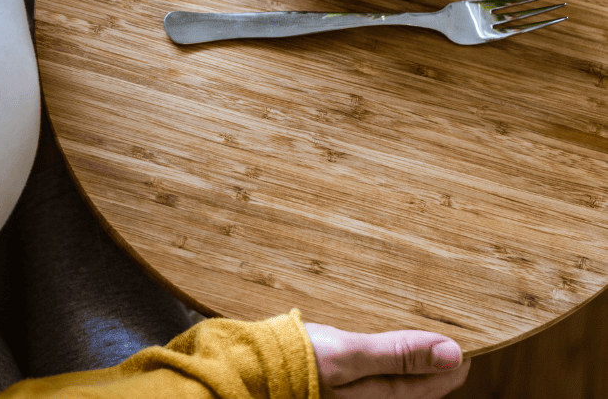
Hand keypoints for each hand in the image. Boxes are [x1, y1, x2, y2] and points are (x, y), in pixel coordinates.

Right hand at [304, 323, 470, 398]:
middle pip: (419, 381)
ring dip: (414, 355)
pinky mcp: (340, 378)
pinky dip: (391, 354)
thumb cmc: (296, 360)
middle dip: (437, 358)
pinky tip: (385, 337)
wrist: (251, 366)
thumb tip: (451, 352)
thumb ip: (398, 353)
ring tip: (425, 330)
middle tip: (452, 330)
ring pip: (399, 375)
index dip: (455, 359)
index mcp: (380, 397)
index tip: (469, 336)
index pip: (436, 382)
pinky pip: (378, 368)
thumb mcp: (350, 354)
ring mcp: (356, 389)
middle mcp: (372, 397)